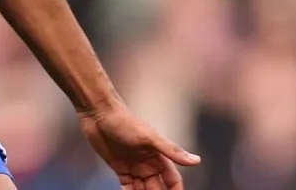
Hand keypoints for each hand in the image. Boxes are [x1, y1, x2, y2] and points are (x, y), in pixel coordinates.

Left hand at [78, 102, 200, 189]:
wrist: (98, 113)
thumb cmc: (124, 121)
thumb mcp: (148, 137)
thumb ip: (171, 150)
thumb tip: (197, 161)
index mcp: (159, 157)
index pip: (173, 181)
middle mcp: (148, 164)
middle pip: (158, 189)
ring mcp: (134, 167)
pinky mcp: (120, 169)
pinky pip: (128, 189)